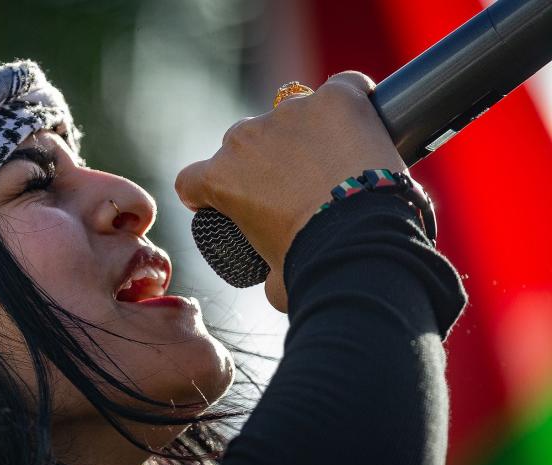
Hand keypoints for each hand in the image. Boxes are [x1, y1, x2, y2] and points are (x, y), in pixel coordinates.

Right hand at [174, 71, 407, 312]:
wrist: (364, 244)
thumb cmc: (313, 268)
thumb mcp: (272, 283)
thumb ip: (262, 273)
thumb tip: (273, 278)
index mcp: (219, 180)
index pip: (192, 178)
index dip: (207, 191)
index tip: (231, 201)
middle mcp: (245, 139)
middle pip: (243, 143)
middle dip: (263, 161)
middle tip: (297, 189)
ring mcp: (290, 113)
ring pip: (292, 117)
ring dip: (307, 136)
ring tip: (339, 166)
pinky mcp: (336, 99)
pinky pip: (341, 89)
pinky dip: (351, 105)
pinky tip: (364, 126)